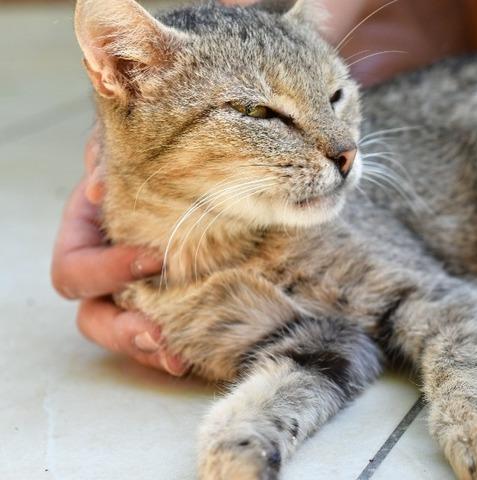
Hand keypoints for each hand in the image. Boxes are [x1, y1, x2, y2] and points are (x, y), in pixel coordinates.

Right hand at [51, 133, 186, 375]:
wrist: (217, 160)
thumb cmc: (164, 147)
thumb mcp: (133, 141)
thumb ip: (110, 156)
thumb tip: (97, 189)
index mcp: (89, 235)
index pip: (75, 269)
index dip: (105, 272)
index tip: (154, 260)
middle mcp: (112, 271)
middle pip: (95, 318)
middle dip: (123, 331)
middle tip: (158, 334)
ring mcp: (147, 290)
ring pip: (133, 336)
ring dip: (154, 351)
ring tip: (180, 358)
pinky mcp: (184, 300)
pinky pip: (177, 333)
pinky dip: (189, 344)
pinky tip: (208, 349)